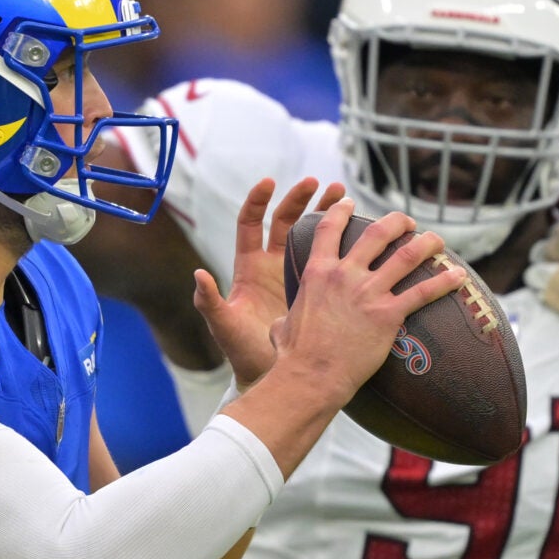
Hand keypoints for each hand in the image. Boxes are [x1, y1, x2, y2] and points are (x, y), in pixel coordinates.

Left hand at [194, 176, 339, 387]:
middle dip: (300, 200)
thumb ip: (209, 302)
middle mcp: (270, 266)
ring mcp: (293, 276)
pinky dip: (341, 242)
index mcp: (248, 268)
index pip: (250, 224)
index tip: (269, 182)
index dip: (258, 201)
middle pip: (285, 222)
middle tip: (318, 183)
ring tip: (344, 194)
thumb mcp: (224, 327)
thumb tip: (199, 274)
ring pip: (311, 235)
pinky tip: (360, 231)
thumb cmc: (242, 353)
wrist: (271, 376)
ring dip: (325, 213)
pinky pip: (328, 258)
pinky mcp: (314, 289)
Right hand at [264, 199, 464, 408]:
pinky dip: (444, 281)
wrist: (312, 376)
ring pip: (407, 256)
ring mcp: (369, 293)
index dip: (341, 211)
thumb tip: (280, 324)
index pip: (330, 229)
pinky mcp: (389, 314)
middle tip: (407, 222)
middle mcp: (345, 275)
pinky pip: (423, 292)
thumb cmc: (294, 357)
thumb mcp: (281, 327)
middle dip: (396, 222)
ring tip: (437, 240)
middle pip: (377, 233)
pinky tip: (459, 276)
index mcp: (318, 272)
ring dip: (426, 243)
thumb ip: (285, 318)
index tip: (350, 203)